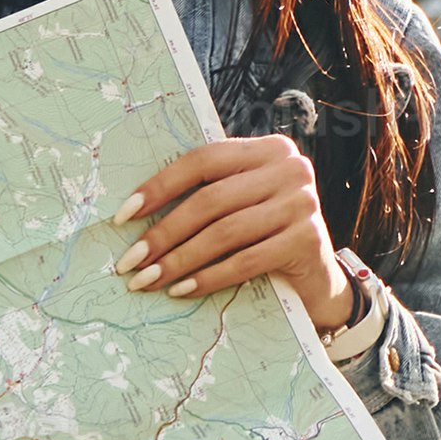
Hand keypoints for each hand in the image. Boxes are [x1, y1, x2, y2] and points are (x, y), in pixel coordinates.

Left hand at [125, 133, 361, 335]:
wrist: (316, 277)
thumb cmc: (265, 235)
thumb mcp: (241, 204)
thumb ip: (208, 194)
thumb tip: (135, 211)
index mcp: (268, 149)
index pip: (203, 160)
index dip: (160, 186)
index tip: (123, 216)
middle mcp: (291, 168)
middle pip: (211, 200)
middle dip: (164, 233)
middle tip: (131, 260)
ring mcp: (303, 203)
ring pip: (225, 232)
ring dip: (179, 260)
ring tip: (148, 279)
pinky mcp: (308, 240)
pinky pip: (245, 261)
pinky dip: (208, 278)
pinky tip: (182, 290)